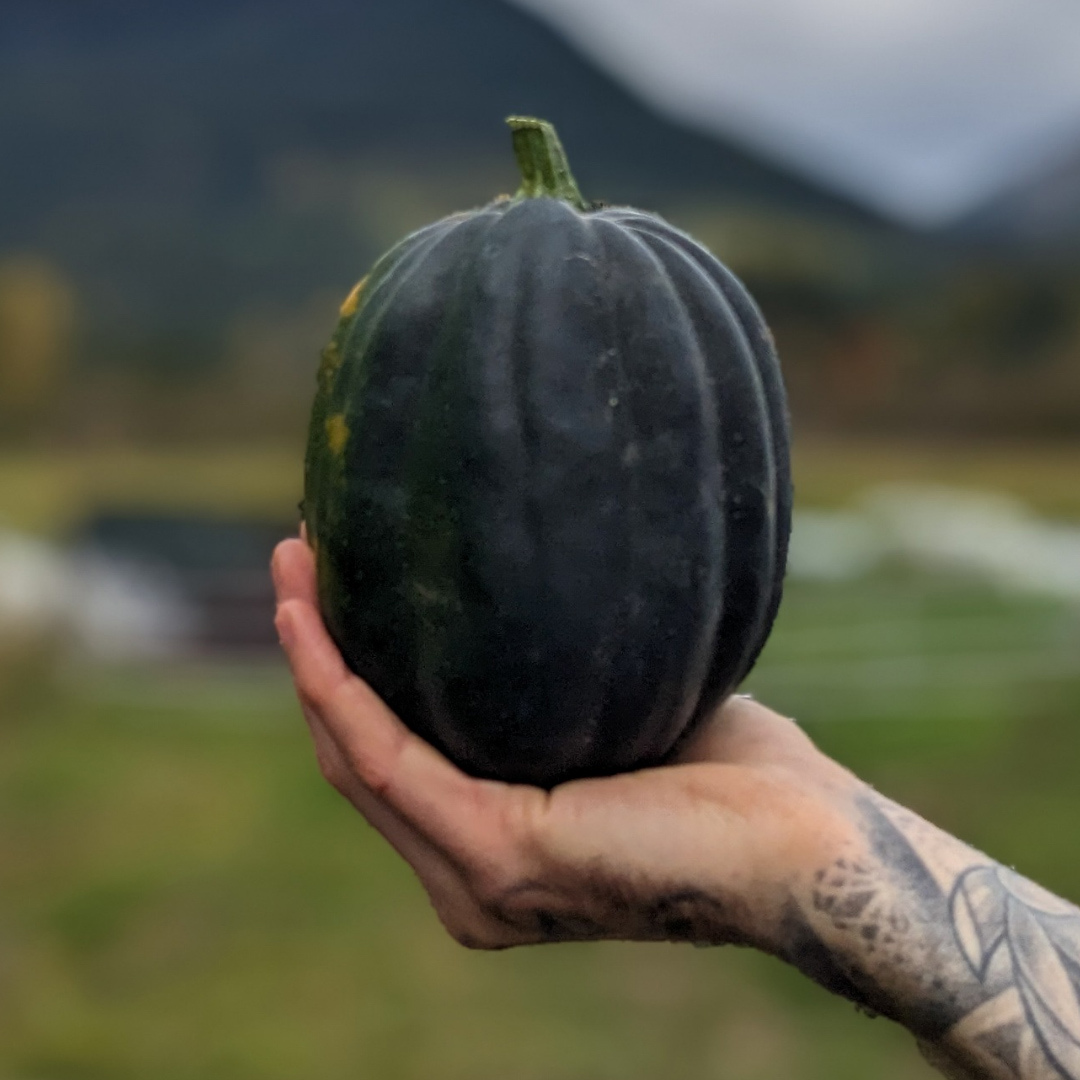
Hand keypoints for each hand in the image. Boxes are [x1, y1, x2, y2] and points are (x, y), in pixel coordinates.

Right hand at [272, 537, 864, 953]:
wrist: (809, 846)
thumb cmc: (737, 781)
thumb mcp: (625, 712)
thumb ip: (561, 683)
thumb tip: (536, 589)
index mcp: (494, 852)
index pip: (394, 763)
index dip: (349, 675)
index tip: (331, 584)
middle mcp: (469, 879)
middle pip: (356, 754)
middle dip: (316, 651)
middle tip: (295, 557)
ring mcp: (476, 876)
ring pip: (355, 752)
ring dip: (312, 655)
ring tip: (292, 564)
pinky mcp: (496, 853)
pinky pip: (386, 757)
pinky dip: (340, 686)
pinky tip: (312, 621)